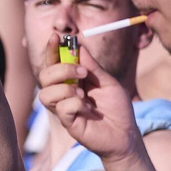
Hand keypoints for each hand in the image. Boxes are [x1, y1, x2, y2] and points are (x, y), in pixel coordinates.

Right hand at [36, 35, 143, 161]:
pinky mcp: (67, 122)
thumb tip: (79, 47)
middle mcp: (62, 94)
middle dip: (61, 69)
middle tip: (82, 72)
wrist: (126, 133)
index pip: (53, 63)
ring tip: (83, 93)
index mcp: (70, 81)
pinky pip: (61, 108)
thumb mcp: (107, 82)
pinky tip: (86, 109)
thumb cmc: (117, 108)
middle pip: (44, 75)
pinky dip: (75, 104)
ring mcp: (62, 108)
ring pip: (45, 93)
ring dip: (65, 88)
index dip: (52, 49)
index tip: (56, 37)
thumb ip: (92, 67)